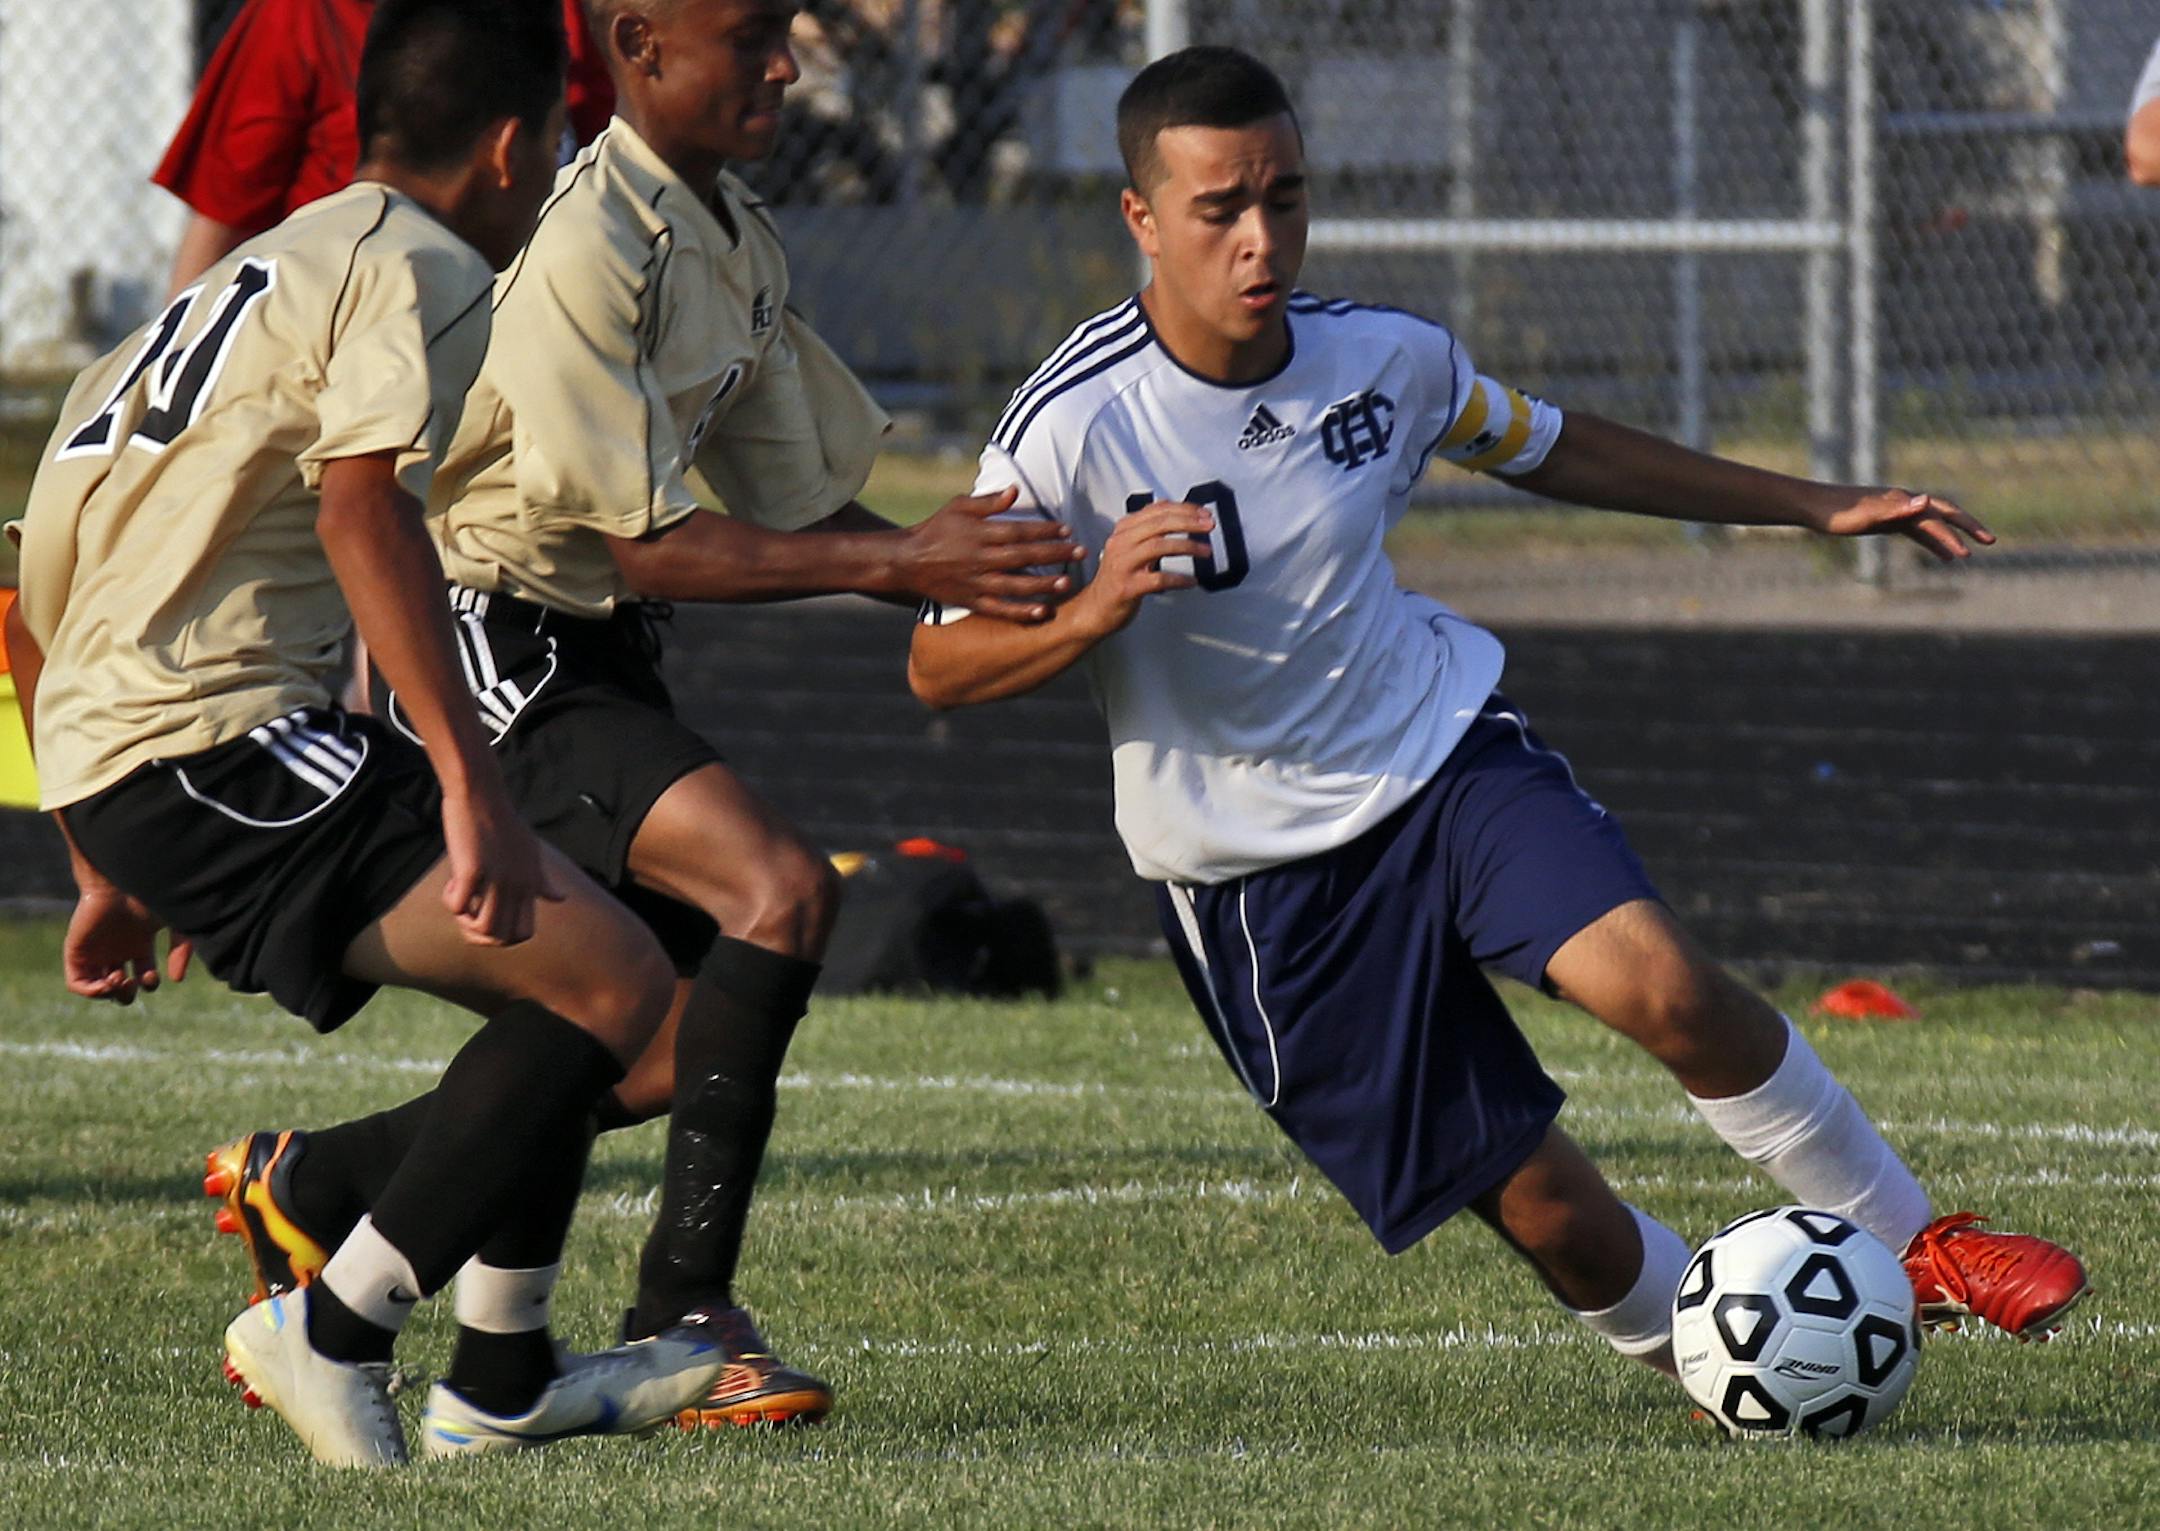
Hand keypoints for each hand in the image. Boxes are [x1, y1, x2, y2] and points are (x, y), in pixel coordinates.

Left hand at [63, 886, 192, 1003]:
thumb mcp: (178, 923)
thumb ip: (182, 950)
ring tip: (118, 979)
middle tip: (133, 982)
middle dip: (128, 994)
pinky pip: (77, 982)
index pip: (143, 975)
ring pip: (96, 986)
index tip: (151, 974)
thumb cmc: (151, 895)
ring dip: (110, 994)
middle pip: (120, 985)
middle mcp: (117, 948)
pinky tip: (105, 984)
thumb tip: (176, 979)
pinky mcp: (77, 951)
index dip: (148, 984)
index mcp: (139, 942)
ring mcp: (95, 950)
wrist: (120, 878)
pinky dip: (90, 991)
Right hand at [439, 784, 561, 945]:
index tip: (487, 917)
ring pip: (483, 928)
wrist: (482, 793)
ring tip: (460, 898)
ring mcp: (497, 878)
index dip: (501, 937)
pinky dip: (451, 902)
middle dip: (479, 935)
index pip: (524, 933)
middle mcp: (518, 885)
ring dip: (464, 922)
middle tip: (468, 913)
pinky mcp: (473, 869)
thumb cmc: (502, 821)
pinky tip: (452, 883)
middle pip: (502, 937)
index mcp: (531, 883)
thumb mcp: (531, 852)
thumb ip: (542, 880)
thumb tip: (561, 898)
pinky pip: (458, 906)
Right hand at [897, 487, 1084, 621]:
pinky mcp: (972, 601)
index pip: (1019, 531)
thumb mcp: (959, 506)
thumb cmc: (936, 529)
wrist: (907, 561)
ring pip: (1016, 585)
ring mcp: (977, 582)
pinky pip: (1000, 609)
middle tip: (1081, 552)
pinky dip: (1022, 611)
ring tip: (1068, 582)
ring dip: (1044, 584)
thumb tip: (1015, 490)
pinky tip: (1043, 611)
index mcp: (980, 533)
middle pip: (1024, 556)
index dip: (1045, 529)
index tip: (1067, 529)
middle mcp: (981, 558)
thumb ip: (988, 501)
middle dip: (1055, 554)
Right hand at [1069, 500, 1215, 636]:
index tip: (1204, 513)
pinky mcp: (1127, 587)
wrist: (1096, 608)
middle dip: (1188, 522)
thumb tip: (1182, 514)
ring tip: (1205, 551)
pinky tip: (1192, 581)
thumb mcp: (1132, 547)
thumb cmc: (1119, 578)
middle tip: (1209, 526)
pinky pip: (1158, 579)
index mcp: (1124, 529)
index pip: (1157, 510)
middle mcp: (1121, 543)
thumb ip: (1152, 530)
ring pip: (1158, 546)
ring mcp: (1123, 565)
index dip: (1184, 508)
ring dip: (1187, 546)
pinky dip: (1179, 579)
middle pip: (1159, 524)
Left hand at [1817, 488, 1995, 561]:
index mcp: (1903, 502)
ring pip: (1931, 525)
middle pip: (1944, 514)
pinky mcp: (1887, 520)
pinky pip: (1916, 532)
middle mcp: (1904, 503)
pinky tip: (1939, 556)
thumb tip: (1927, 500)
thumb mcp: (1867, 515)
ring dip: (1949, 538)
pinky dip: (1930, 542)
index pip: (1937, 519)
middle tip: (1991, 542)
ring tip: (1966, 555)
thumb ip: (1898, 509)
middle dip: (1967, 527)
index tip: (1967, 554)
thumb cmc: (1838, 512)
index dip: (1953, 536)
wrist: (1814, 506)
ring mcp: (1896, 511)